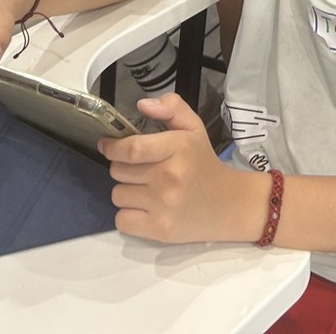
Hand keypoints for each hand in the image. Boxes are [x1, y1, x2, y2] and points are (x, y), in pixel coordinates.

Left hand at [99, 94, 264, 243]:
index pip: (132, 148)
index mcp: (179, 147)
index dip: (113, 147)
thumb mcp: (194, 128)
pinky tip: (146, 209)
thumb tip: (143, 105)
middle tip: (141, 170)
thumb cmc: (204, 164)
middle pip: (119, 171)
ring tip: (146, 190)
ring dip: (126, 191)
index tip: (107, 146)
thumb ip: (172, 107)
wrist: (228, 205)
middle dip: (123, 168)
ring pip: (117, 195)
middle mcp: (170, 176)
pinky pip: (121, 220)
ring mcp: (164, 205)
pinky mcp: (159, 229)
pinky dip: (128, 215)